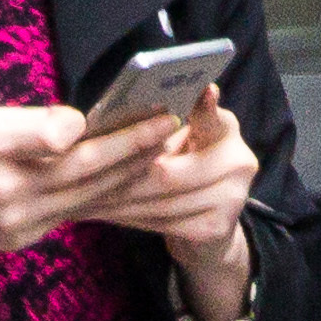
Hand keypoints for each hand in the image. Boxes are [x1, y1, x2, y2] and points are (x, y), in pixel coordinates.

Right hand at [0, 103, 174, 266]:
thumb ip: (33, 127)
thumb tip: (78, 125)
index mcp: (15, 169)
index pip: (87, 152)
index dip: (129, 137)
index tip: (162, 118)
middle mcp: (26, 203)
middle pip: (97, 180)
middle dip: (139, 156)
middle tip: (173, 133)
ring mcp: (28, 226)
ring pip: (90, 199)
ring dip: (127, 178)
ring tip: (157, 154)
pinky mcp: (26, 238)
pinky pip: (74, 213)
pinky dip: (101, 196)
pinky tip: (119, 182)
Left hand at [89, 89, 258, 271]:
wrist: (208, 230)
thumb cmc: (181, 171)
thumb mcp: (177, 140)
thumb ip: (162, 120)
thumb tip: (131, 99)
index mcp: (226, 129)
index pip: (211, 116)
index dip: (203, 107)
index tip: (200, 91)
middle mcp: (239, 161)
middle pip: (169, 171)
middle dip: (122, 177)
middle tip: (82, 179)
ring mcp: (232, 197)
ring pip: (162, 200)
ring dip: (120, 201)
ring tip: (86, 198)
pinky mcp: (218, 228)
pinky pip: (164, 223)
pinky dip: (132, 219)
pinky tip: (107, 213)